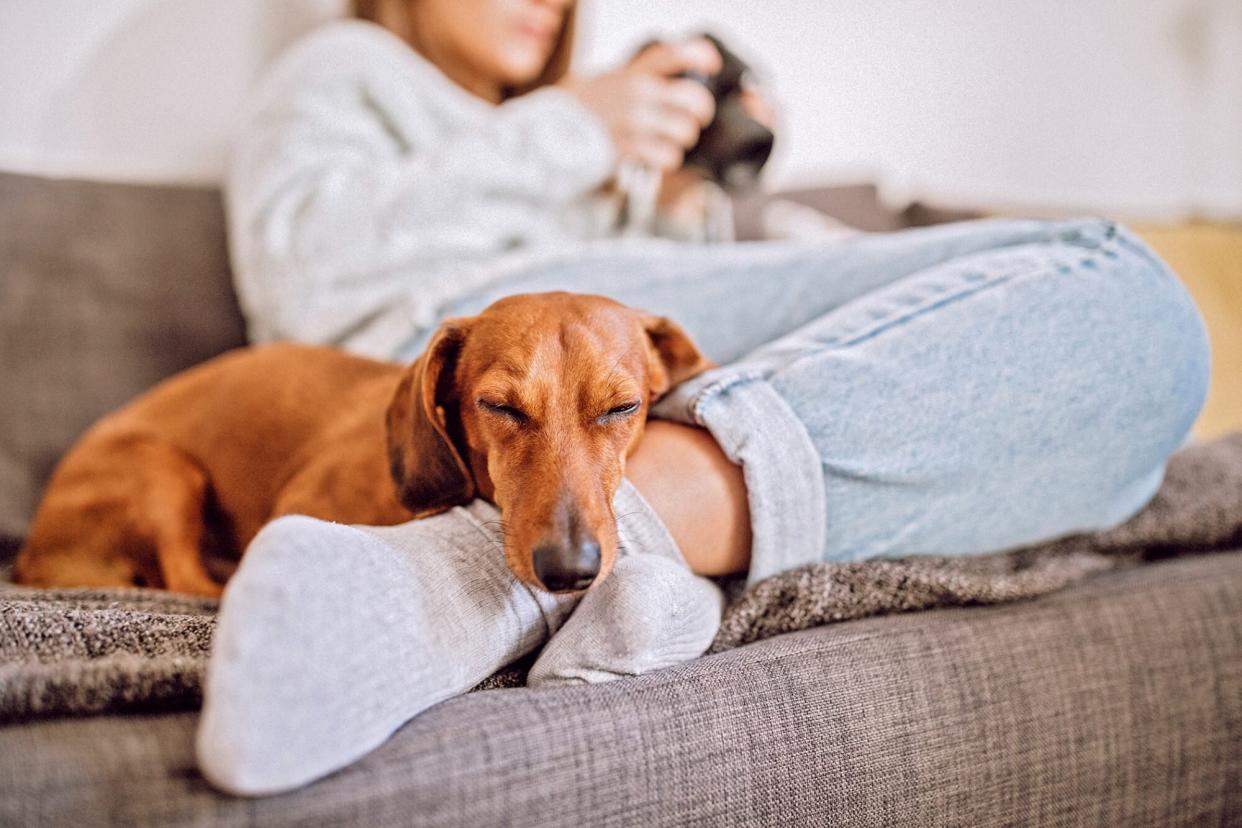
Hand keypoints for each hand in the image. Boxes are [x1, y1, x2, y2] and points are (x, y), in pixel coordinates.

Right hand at [558, 37, 721, 171]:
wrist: (543, 137)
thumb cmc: (569, 114)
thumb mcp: (596, 81)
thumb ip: (627, 80)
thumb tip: (658, 83)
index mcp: (630, 73)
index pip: (674, 53)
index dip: (701, 55)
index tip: (711, 65)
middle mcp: (637, 93)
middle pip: (694, 99)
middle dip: (700, 113)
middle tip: (692, 120)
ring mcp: (635, 121)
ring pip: (685, 131)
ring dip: (680, 141)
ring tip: (667, 142)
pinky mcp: (630, 148)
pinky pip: (668, 156)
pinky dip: (665, 160)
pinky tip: (653, 158)